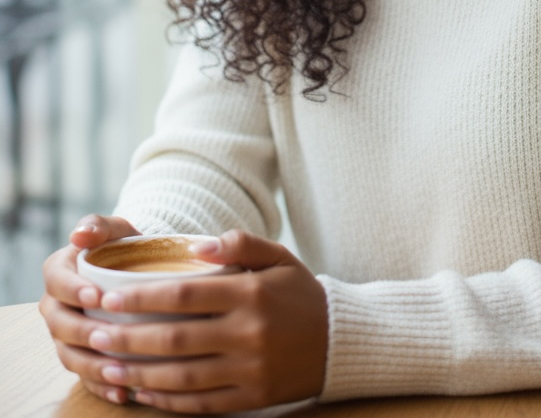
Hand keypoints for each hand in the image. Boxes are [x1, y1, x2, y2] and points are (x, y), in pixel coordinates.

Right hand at [39, 213, 140, 405]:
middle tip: (109, 337)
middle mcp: (56, 307)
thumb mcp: (114, 228)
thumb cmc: (123, 245)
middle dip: (84, 333)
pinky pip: (86, 376)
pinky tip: (123, 391)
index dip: (74, 291)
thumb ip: (98, 226)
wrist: (136, 270)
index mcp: (58, 273)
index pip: (58, 283)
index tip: (96, 296)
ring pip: (70, 355)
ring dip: (92, 366)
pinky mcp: (82, 356)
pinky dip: (102, 386)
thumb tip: (79, 235)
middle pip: (61, 325)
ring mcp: (66, 335)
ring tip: (118, 371)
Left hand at [44, 229, 328, 411]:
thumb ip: (239, 244)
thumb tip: (196, 245)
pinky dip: (167, 401)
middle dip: (129, 337)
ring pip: (182, 376)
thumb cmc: (299, 293)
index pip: (185, 294)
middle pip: (176, 339)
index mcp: (251, 294)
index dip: (143, 297)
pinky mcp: (251, 398)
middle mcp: (248, 333)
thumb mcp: (278, 256)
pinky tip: (143, 391)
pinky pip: (201, 404)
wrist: (339, 340)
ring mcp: (249, 370)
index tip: (109, 297)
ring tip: (108, 365)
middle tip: (95, 334)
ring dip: (139, 372)